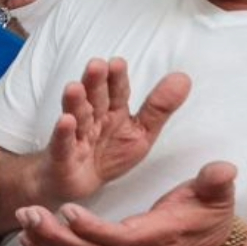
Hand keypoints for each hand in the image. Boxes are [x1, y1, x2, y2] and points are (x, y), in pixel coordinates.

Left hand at [17, 161, 237, 245]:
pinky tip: (25, 239)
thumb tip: (222, 169)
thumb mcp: (216, 196)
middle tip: (29, 212)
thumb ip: (215, 183)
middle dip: (55, 234)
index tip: (67, 210)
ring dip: (45, 241)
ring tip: (22, 218)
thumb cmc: (207, 216)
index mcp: (153, 236)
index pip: (117, 237)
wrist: (206, 245)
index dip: (91, 228)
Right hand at [40, 58, 188, 203]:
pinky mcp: (63, 157)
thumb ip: (160, 107)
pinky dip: (63, 133)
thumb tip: (183, 78)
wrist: (79, 183)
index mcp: (114, 112)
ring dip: (75, 102)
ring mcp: (77, 137)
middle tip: (96, 65)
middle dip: (95, 83)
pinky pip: (63, 144)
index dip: (117, 79)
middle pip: (95, 99)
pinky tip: (65, 121)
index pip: (117, 92)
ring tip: (74, 87)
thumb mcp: (142, 133)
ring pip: (77, 117)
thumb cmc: (109, 154)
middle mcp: (93, 120)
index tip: (117, 63)